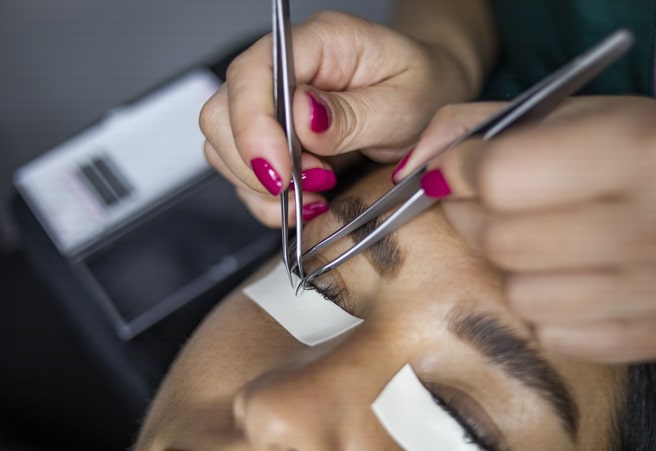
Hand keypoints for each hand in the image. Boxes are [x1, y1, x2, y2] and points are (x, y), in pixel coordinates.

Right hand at [199, 11, 473, 226]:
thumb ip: (354, 114)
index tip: (281, 174)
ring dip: (260, 187)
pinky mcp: (275, 141)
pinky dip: (269, 201)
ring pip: (224, 148)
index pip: (253, 73)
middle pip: (222, 112)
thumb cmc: (426, 88)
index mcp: (318, 43)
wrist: (433, 99)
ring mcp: (274, 106)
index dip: (253, 127)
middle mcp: (285, 71)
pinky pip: (246, 175)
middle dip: (255, 164)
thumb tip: (301, 120)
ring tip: (314, 197)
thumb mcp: (407, 103)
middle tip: (309, 189)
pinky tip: (306, 203)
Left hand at [397, 96, 655, 362]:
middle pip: (503, 242)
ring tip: (537, 239)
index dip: (463, 171)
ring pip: (523, 296)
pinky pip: (556, 335)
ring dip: (513, 268)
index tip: (462, 169)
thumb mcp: (557, 114)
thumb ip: (473, 126)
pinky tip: (573, 274)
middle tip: (487, 205)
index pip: (500, 177)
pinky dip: (549, 307)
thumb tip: (414, 168)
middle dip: (476, 219)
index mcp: (640, 147)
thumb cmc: (622, 148)